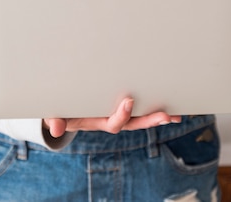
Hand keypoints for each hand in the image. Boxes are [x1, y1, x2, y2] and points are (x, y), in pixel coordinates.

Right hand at [43, 98, 180, 137]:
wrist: (63, 108)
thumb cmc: (61, 109)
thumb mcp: (56, 114)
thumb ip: (55, 120)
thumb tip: (55, 129)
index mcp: (98, 121)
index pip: (114, 123)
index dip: (122, 115)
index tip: (129, 101)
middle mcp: (112, 118)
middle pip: (135, 123)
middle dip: (150, 120)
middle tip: (165, 115)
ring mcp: (119, 112)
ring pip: (142, 117)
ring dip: (158, 115)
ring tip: (176, 115)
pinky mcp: (124, 103)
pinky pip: (142, 106)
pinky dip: (155, 105)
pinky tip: (171, 102)